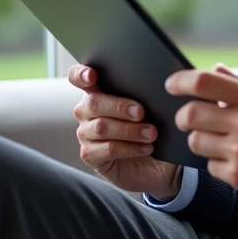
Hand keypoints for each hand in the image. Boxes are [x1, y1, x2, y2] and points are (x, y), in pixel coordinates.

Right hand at [69, 64, 181, 198]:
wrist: (151, 163)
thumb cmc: (147, 128)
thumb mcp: (147, 108)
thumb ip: (144, 93)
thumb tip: (159, 80)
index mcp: (96, 92)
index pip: (78, 77)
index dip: (81, 74)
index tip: (92, 76)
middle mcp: (86, 111)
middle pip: (94, 103)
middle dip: (119, 106)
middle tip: (142, 112)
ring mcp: (85, 133)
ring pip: (102, 127)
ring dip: (130, 130)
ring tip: (151, 133)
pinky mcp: (90, 155)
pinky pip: (108, 149)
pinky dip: (130, 148)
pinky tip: (146, 147)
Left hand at [165, 65, 237, 210]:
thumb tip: (216, 70)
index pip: (204, 83)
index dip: (180, 82)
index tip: (172, 84)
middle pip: (191, 114)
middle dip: (184, 115)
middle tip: (189, 117)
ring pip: (196, 142)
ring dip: (200, 139)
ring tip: (217, 139)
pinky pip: (210, 166)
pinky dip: (217, 162)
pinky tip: (235, 159)